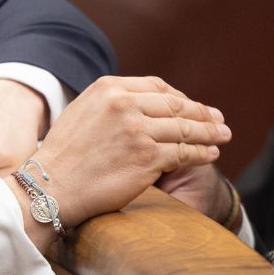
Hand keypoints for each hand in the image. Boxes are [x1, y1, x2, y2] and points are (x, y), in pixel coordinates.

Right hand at [7, 76, 230, 249]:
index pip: (157, 87)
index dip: (181, 98)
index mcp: (109, 89)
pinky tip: (210, 154)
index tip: (193, 107)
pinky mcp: (147, 158)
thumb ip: (112, 104)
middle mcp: (125, 105)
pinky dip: (201, 153)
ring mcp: (137, 131)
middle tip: (219, 120)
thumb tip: (139, 105)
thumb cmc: (64, 156)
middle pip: (176, 106)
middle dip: (203, 113)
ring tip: (223, 136)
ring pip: (185, 129)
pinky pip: (183, 153)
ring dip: (209, 132)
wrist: (51, 187)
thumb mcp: (83, 112)